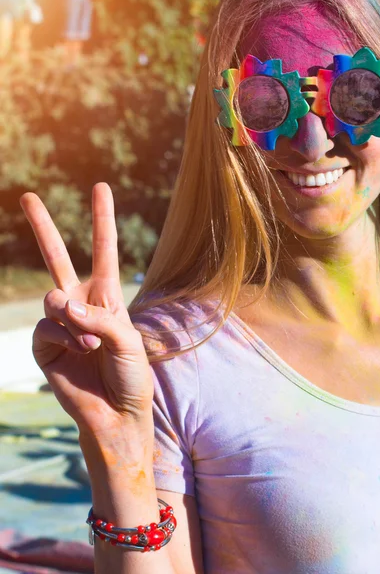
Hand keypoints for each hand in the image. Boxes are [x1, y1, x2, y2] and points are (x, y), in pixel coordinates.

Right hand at [20, 183, 153, 437]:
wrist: (116, 413)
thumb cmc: (130, 376)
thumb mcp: (127, 341)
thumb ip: (97, 317)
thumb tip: (60, 302)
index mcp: (108, 297)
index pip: (104, 251)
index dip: (102, 219)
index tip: (101, 187)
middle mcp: (82, 304)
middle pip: (58, 258)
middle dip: (43, 228)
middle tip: (27, 196)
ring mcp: (61, 324)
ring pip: (52, 297)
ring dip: (73, 320)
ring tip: (90, 343)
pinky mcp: (44, 345)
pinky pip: (47, 327)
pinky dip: (64, 337)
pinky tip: (80, 352)